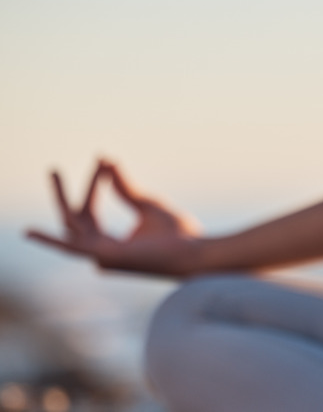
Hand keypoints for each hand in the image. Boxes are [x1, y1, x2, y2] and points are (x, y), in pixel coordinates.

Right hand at [27, 161, 202, 275]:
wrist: (194, 250)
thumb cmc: (178, 234)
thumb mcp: (146, 204)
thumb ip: (125, 187)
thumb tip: (108, 161)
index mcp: (111, 243)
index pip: (91, 212)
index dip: (93, 186)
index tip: (102, 161)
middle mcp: (101, 253)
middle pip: (75, 219)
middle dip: (62, 194)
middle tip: (53, 169)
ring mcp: (102, 257)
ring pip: (72, 225)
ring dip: (62, 198)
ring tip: (53, 172)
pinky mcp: (106, 258)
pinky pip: (72, 247)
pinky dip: (52, 239)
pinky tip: (30, 231)